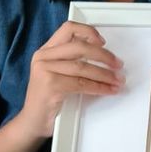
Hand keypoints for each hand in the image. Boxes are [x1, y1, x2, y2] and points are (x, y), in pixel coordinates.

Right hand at [16, 20, 123, 138]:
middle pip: (80, 46)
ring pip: (83, 66)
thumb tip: (103, 56)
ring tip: (117, 80)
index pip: (68, 29)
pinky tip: (108, 90)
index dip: (88, 32)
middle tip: (118, 64)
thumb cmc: (48, 100)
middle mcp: (43, 57)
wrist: (32, 122)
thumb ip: (72, 61)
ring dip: (105, 74)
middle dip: (104, 55)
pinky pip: (82, 83)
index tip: (103, 42)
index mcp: (45, 51)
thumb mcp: (57, 74)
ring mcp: (45, 70)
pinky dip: (99, 87)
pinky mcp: (51, 85)